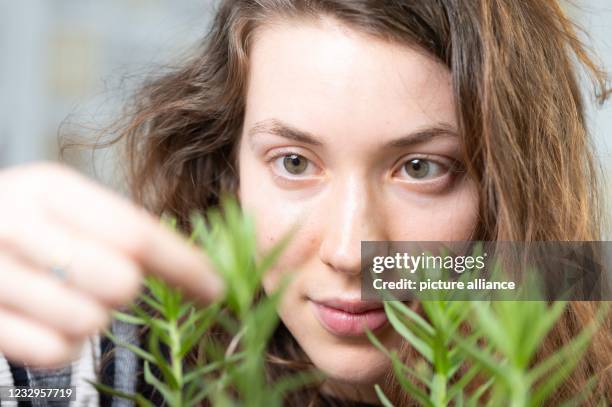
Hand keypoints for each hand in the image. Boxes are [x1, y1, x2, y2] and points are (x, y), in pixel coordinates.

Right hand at [0, 162, 223, 367]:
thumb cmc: (17, 224)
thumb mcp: (58, 204)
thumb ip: (115, 226)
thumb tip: (195, 264)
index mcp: (48, 188)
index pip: (136, 231)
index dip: (185, 264)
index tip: (215, 287)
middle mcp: (15, 224)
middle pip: (120, 281)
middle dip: (128, 291)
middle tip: (110, 284)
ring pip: (90, 322)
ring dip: (94, 319)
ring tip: (70, 299)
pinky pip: (54, 353)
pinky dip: (64, 347)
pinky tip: (47, 323)